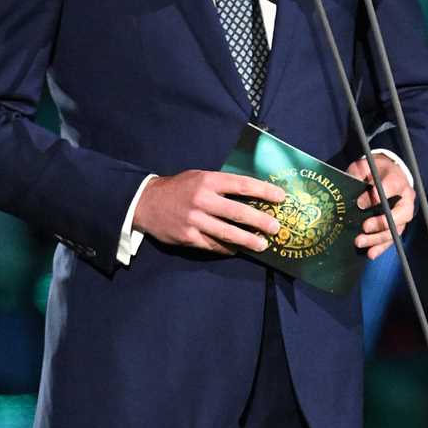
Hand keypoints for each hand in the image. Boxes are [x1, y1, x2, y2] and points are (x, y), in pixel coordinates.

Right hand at [133, 170, 287, 255]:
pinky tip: (237, 250)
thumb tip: (252, 194)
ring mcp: (194, 220)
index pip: (242, 184)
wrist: (146, 203)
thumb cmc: (179, 188)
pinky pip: (213, 245)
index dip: (263, 191)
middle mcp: (202, 200)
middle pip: (238, 212)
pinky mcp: (188, 237)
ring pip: (227, 232)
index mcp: (208, 181)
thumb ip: (221, 185)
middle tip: (276, 228)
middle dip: (260, 221)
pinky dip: (227, 248)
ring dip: (247, 240)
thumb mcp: (199, 177)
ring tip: (262, 245)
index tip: (281, 197)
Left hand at [348, 154, 414, 259]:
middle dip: (383, 222)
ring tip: (359, 242)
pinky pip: (392, 238)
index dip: (380, 194)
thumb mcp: (365, 166)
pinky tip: (370, 253)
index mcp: (398, 179)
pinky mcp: (398, 225)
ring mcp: (403, 213)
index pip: (392, 186)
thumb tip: (359, 196)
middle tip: (364, 226)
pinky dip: (381, 247)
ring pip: (397, 229)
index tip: (361, 203)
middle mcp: (406, 198)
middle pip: (402, 213)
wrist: (386, 174)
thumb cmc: (373, 170)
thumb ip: (360, 174)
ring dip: (378, 238)